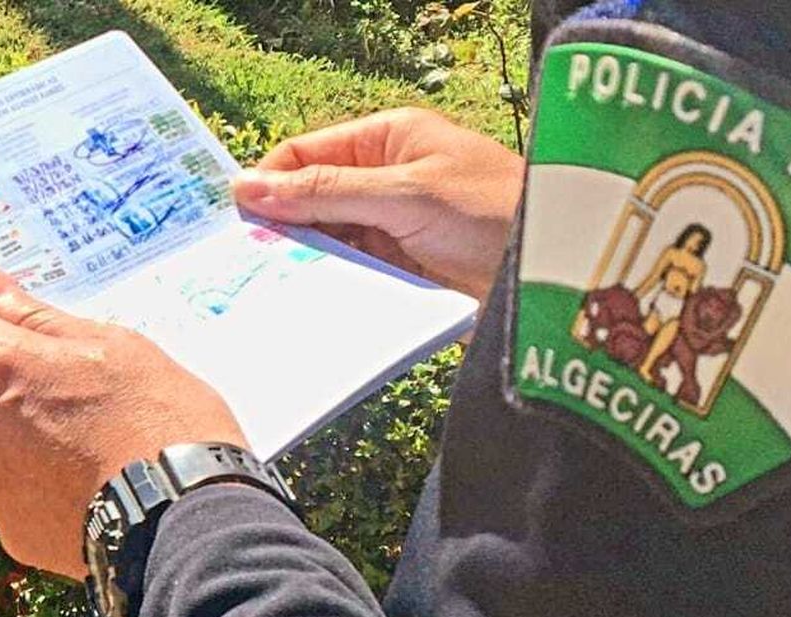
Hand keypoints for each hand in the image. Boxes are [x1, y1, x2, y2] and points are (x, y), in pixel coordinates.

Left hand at [0, 270, 246, 578]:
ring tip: (91, 455)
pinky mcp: (10, 532)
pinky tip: (89, 493)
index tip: (40, 346)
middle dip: (18, 391)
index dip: (2, 331)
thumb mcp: (112, 346)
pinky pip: (17, 498)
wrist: (182, 518)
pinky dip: (42, 492)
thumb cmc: (157, 420)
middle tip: (85, 404)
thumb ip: (38, 318)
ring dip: (27, 444)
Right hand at [233, 107, 523, 299]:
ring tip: (270, 287)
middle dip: (280, 227)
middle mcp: (384, 181)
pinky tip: (306, 302)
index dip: (267, 184)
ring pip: (325, 243)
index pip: (305, 154)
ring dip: (302, 262)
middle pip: (308, 201)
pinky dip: (327, 287)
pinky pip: (349, 276)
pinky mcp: (399, 273)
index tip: (234, 222)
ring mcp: (390, 228)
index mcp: (387, 140)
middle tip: (244, 261)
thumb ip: (327, 193)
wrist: (556, 275)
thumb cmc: (496, 214)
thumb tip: (249, 187)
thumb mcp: (406, 194)